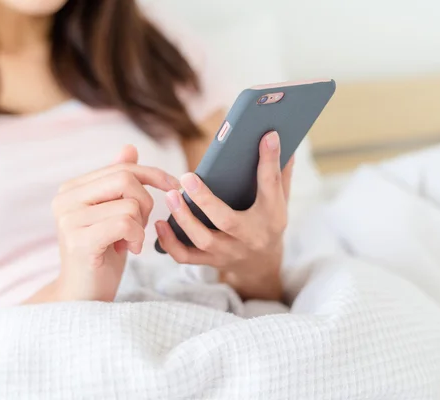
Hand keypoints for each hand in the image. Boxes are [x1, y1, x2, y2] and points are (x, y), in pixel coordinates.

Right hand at [52, 145, 178, 301]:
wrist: (83, 296)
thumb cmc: (103, 255)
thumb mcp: (114, 214)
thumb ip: (117, 182)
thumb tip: (129, 147)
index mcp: (72, 189)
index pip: (122, 168)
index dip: (153, 174)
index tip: (173, 187)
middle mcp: (65, 199)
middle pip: (125, 179)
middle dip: (146, 202)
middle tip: (141, 225)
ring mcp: (69, 219)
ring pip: (129, 203)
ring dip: (141, 225)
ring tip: (130, 241)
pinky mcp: (78, 240)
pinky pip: (125, 223)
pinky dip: (137, 237)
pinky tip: (129, 249)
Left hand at [155, 131, 293, 300]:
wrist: (262, 264)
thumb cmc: (267, 222)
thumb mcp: (279, 199)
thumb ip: (278, 172)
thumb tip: (275, 137)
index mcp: (272, 216)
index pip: (271, 185)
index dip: (270, 161)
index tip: (267, 135)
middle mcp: (250, 237)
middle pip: (227, 221)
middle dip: (205, 200)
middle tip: (187, 177)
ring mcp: (228, 252)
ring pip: (202, 240)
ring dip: (183, 219)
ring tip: (170, 196)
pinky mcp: (210, 261)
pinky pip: (185, 256)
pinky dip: (169, 242)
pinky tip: (160, 223)